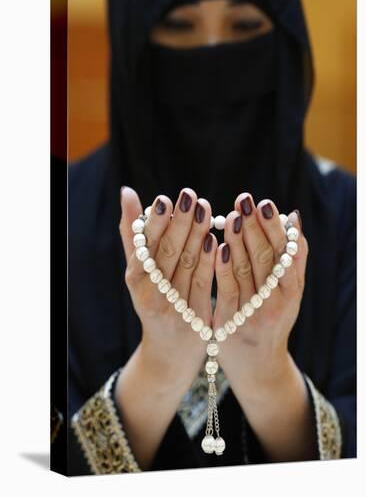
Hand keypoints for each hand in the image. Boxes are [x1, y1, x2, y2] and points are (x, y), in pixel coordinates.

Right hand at [119, 186, 216, 385]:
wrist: (168, 351)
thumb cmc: (154, 298)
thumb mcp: (140, 269)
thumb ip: (135, 232)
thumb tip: (127, 192)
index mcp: (135, 278)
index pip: (145, 246)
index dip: (155, 222)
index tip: (165, 199)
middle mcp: (151, 294)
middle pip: (168, 253)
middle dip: (180, 222)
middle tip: (191, 196)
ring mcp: (174, 307)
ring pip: (188, 265)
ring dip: (197, 235)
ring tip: (205, 208)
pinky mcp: (197, 318)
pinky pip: (204, 284)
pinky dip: (211, 262)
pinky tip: (217, 240)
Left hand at [213, 193, 307, 393]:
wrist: (257, 366)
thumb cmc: (270, 317)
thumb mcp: (288, 291)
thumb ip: (290, 258)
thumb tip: (292, 217)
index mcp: (293, 289)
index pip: (286, 252)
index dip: (275, 227)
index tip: (264, 203)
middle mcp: (279, 302)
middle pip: (267, 258)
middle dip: (256, 226)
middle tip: (245, 201)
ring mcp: (255, 313)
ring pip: (247, 271)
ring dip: (239, 241)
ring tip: (231, 216)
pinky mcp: (232, 323)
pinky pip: (228, 291)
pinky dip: (223, 268)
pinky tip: (216, 247)